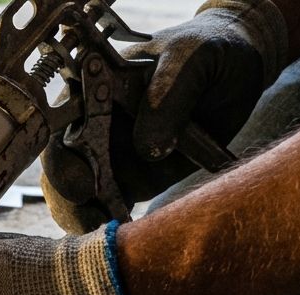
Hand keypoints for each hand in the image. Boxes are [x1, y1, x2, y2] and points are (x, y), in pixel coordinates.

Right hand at [42, 0, 287, 233]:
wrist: (238, 68)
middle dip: (70, 198)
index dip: (63, 159)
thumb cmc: (205, 51)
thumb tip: (148, 147)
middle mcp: (92, 126)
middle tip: (92, 220)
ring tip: (105, 235)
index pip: (61, 128)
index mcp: (92, 91)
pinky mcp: (134, 180)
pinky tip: (124, 239)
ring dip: (86, 218)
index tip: (81, 185)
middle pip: (63, 168)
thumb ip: (169, 95)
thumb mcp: (191, 60)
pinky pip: (110, 208)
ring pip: (79, 195)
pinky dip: (112, 227)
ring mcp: (111, 156)